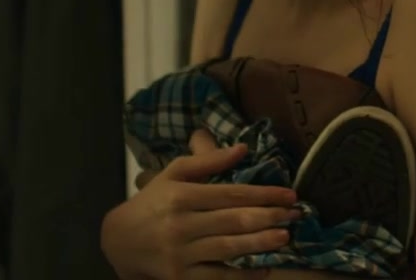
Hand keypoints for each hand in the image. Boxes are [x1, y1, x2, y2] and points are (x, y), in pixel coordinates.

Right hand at [102, 133, 300, 279]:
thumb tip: (244, 148)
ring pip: (228, 248)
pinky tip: (264, 269)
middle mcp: (181, 224)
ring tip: (285, 238)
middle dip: (269, 217)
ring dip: (260, 244)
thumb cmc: (153, 202)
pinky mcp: (179, 277)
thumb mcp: (174, 174)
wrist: (119, 241)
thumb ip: (208, 160)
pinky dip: (242, 275)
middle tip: (296, 215)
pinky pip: (216, 277)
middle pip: (233, 221)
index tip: (290, 194)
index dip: (264, 194)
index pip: (231, 194)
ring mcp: (180, 254)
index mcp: (182, 195)